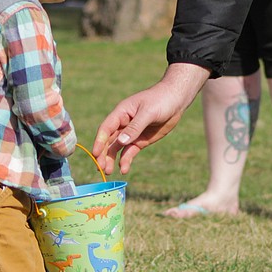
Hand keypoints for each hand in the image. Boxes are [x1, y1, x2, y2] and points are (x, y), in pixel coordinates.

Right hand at [93, 63, 208, 174]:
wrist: (176, 100)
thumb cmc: (161, 100)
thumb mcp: (148, 112)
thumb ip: (135, 127)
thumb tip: (121, 141)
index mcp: (121, 113)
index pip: (106, 129)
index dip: (99, 141)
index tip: (95, 154)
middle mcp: (123, 124)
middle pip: (109, 140)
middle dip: (103, 154)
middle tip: (100, 168)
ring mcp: (131, 133)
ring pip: (117, 148)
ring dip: (112, 159)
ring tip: (109, 172)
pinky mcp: (140, 140)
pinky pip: (130, 151)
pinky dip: (126, 160)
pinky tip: (124, 169)